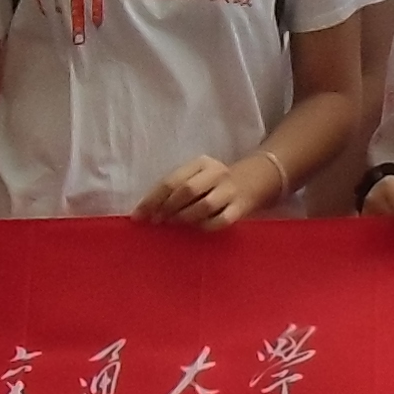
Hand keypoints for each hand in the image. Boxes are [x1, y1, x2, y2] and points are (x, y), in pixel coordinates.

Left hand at [137, 150, 281, 229]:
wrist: (255, 180)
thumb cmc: (215, 183)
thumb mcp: (197, 177)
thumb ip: (176, 189)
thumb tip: (148, 211)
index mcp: (201, 163)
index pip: (172, 180)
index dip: (152, 199)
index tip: (139, 216)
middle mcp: (216, 173)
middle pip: (187, 190)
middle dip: (167, 208)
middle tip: (157, 221)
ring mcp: (230, 191)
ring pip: (204, 205)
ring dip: (185, 217)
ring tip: (174, 224)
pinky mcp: (240, 208)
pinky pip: (220, 221)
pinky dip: (205, 226)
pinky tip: (196, 229)